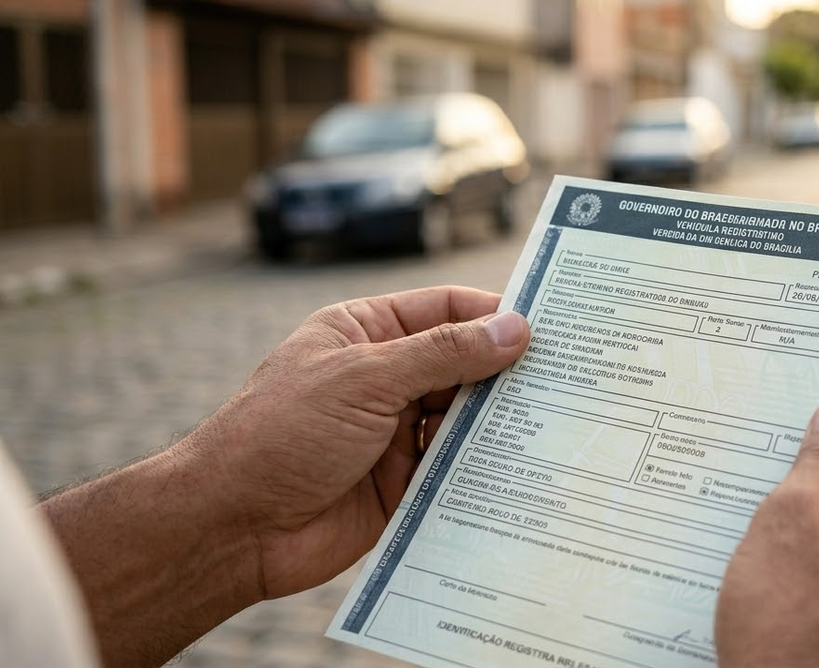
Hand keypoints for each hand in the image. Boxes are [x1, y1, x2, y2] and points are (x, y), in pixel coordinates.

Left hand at [195, 286, 530, 598]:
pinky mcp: (404, 482)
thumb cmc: (282, 434)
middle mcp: (384, 377)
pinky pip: (456, 466)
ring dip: (499, 421)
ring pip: (464, 417)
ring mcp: (395, 431)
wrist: (232, 528)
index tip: (549, 328)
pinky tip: (523, 465)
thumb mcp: (365, 379)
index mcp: (366, 333)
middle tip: (567, 380)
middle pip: (463, 364)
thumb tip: (515, 330)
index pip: (445, 310)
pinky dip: (485, 465)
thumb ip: (443, 354)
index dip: (494, 316)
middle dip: (506, 372)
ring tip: (556, 422)